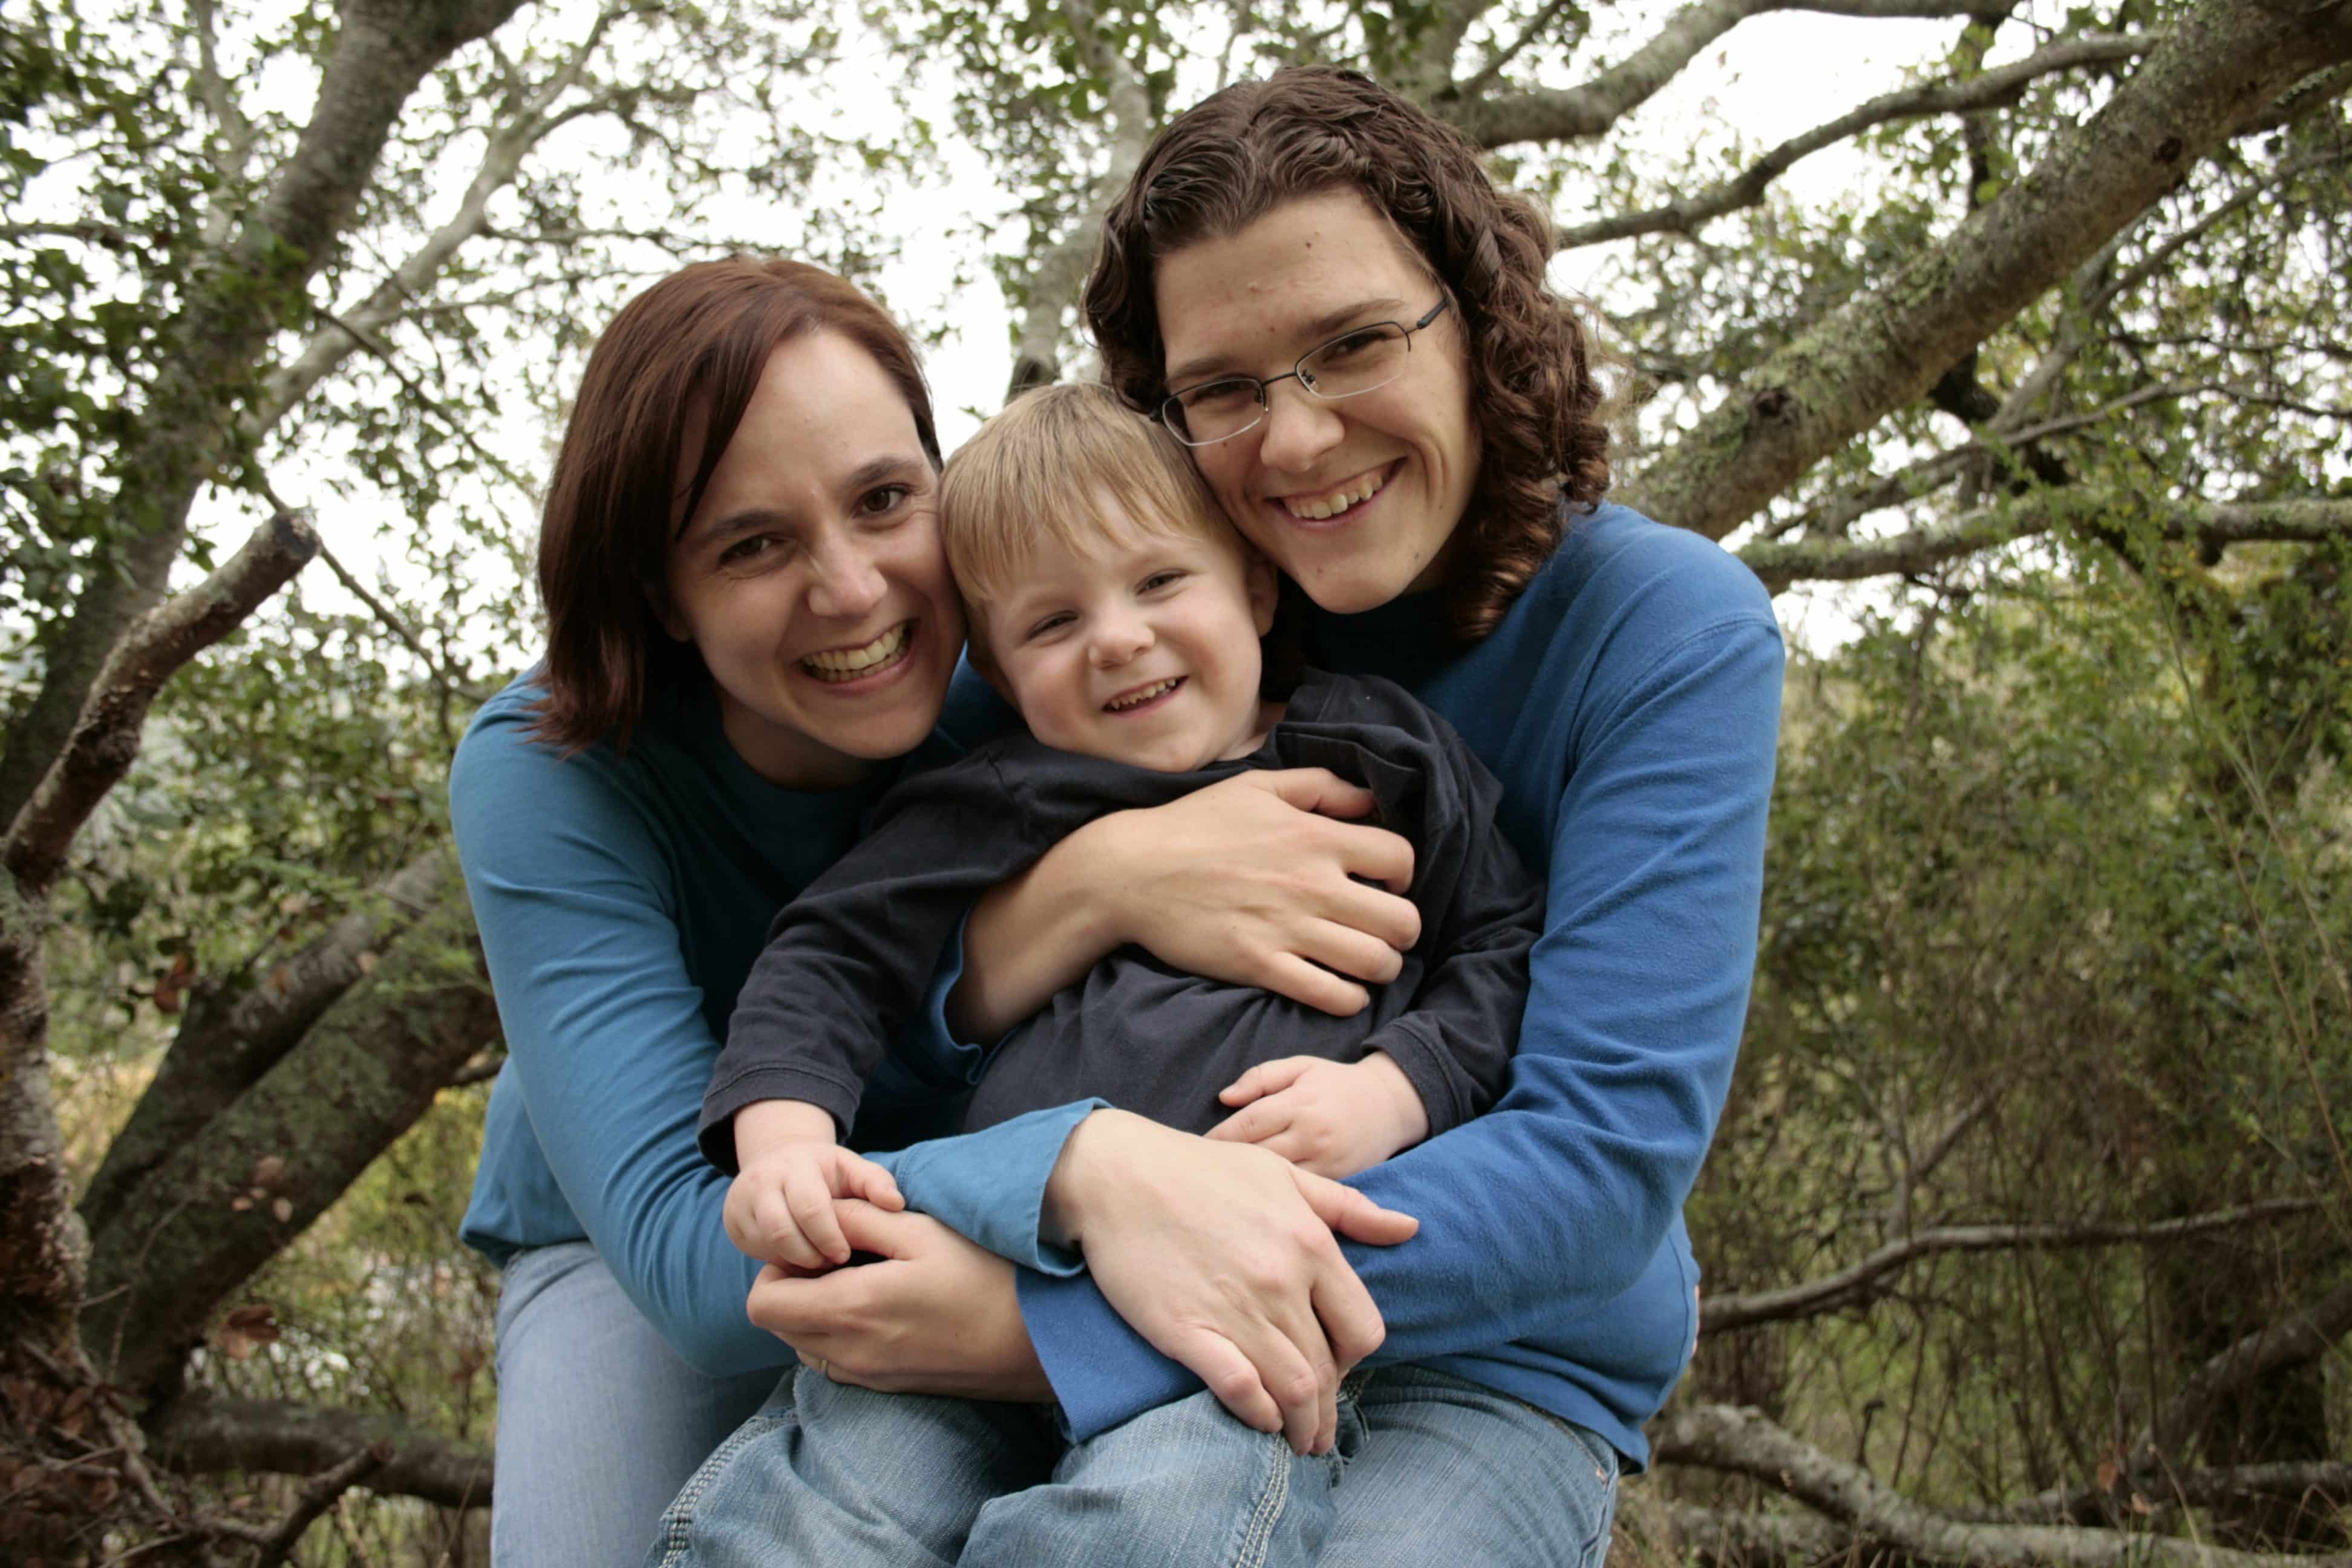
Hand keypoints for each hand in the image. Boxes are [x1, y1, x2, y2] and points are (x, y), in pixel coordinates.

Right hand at [725, 1140, 903, 1269]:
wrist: (778, 1161)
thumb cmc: (826, 1172)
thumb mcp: (851, 1168)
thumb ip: (875, 1182)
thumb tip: (896, 1204)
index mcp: (795, 1164)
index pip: (809, 1207)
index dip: (828, 1237)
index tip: (844, 1255)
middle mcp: (762, 1180)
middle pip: (781, 1231)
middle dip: (810, 1255)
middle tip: (832, 1264)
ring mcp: (742, 1202)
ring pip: (765, 1245)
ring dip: (794, 1261)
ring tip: (819, 1263)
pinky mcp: (733, 1223)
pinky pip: (755, 1252)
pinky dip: (780, 1262)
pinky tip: (800, 1263)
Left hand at [745, 1201, 1052, 1401]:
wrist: (1037, 1342)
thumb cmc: (984, 1277)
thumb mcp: (921, 1233)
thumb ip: (859, 1221)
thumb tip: (820, 1217)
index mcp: (849, 1309)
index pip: (761, 1303)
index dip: (775, 1268)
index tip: (814, 1245)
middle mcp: (848, 1353)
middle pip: (778, 1326)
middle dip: (791, 1289)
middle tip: (836, 1258)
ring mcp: (868, 1375)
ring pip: (804, 1346)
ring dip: (814, 1313)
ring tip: (860, 1281)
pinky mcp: (888, 1386)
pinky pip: (835, 1362)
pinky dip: (839, 1335)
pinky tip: (881, 1309)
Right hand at [1044, 1109, 1417, 1454]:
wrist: (1117, 1173)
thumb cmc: (1200, 1170)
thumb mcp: (1283, 1175)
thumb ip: (1349, 1208)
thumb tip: (1410, 1229)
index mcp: (1309, 1243)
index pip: (1362, 1328)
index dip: (1357, 1360)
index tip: (1341, 1370)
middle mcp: (1280, 1281)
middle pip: (1329, 1367)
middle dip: (1331, 1408)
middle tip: (1322, 1428)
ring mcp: (1234, 1308)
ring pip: (1294, 1388)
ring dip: (1304, 1425)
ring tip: (1300, 1441)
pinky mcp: (1187, 1330)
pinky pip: (1240, 1389)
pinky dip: (1259, 1415)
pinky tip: (1262, 1422)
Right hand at [1094, 769, 1421, 1015]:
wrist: (1131, 871)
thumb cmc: (1194, 824)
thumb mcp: (1257, 786)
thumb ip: (1320, 786)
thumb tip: (1371, 798)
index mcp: (1314, 836)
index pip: (1400, 858)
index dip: (1403, 875)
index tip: (1386, 884)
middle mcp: (1311, 883)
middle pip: (1402, 920)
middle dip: (1404, 930)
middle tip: (1385, 930)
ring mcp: (1287, 928)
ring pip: (1375, 962)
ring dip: (1382, 967)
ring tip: (1367, 963)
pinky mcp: (1261, 966)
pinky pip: (1331, 995)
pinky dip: (1348, 998)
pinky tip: (1340, 989)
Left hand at [1207, 1053, 1429, 1178]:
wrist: (1390, 1106)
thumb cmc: (1336, 1084)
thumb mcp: (1301, 1067)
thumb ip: (1261, 1077)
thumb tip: (1224, 1098)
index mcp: (1298, 1104)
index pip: (1247, 1125)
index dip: (1217, 1138)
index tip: (1197, 1149)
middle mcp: (1311, 1136)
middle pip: (1256, 1158)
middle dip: (1228, 1166)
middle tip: (1200, 1174)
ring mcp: (1326, 1164)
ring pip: (1277, 1184)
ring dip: (1249, 1186)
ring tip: (1223, 1189)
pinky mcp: (1338, 1184)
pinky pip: (1301, 1197)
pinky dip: (1278, 1198)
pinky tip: (1257, 1198)